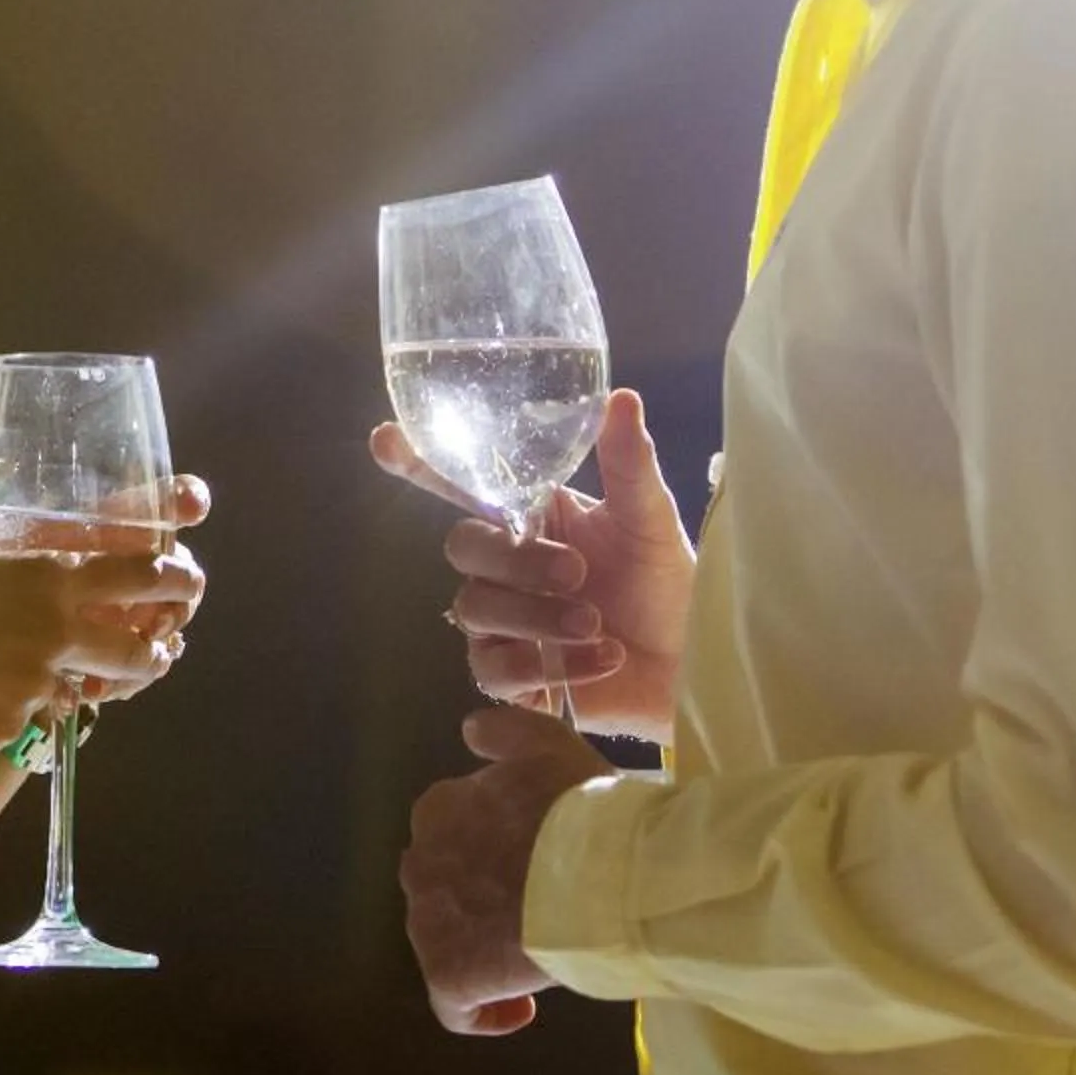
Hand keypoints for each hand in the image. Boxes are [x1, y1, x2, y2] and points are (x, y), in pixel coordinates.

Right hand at [0, 491, 207, 759]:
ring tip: (99, 679)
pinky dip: (30, 712)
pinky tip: (4, 702)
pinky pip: (38, 721)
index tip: (184, 578)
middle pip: (139, 647)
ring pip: (93, 689)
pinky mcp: (14, 727)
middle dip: (158, 647)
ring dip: (103, 683)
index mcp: (41, 576)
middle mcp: (53, 629)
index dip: (170, 577)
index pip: (137, 571)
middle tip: (159, 645)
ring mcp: (37, 683)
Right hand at [371, 390, 692, 743]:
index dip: (417, 462)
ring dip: (537, 616)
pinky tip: (603, 660)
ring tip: (596, 624)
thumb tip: (620, 397)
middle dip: (515, 561)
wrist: (691, 668)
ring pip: (474, 609)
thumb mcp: (651, 521)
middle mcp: (506, 564)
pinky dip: (553, 664)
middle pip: (463, 547)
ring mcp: (503, 622)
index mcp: (531, 516)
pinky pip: (497, 669)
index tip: (384, 439)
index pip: (461, 483)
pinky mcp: (512, 677)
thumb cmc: (666, 586)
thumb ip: (628, 464)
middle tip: (576, 573)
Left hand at [400, 705, 613, 1033]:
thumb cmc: (580, 809)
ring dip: (486, 951)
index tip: (535, 866)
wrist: (599, 874)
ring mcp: (427, 921)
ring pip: (448, 944)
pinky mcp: (446, 973)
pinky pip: (454, 1004)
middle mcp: (420, 861)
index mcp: (439, 808)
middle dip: (485, 902)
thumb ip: (502, 731)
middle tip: (542, 909)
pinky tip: (523, 1005)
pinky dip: (483, 1009)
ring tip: (540, 954)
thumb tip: (469, 731)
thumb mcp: (545, 742)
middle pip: (447, 890)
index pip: (454, 834)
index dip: (493, 853)